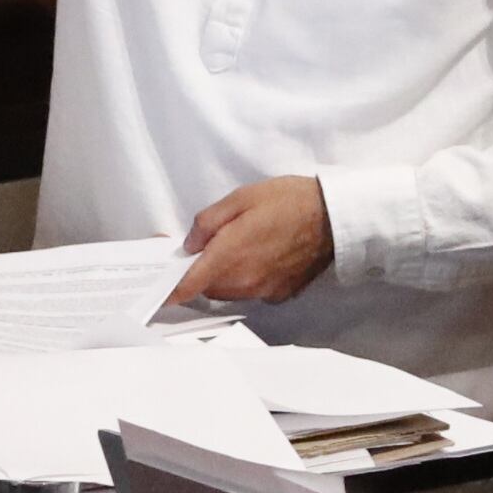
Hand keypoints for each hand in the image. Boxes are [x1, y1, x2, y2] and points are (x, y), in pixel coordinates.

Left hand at [167, 176, 335, 307]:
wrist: (334, 217)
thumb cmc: (287, 201)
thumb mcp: (240, 198)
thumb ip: (208, 222)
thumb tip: (190, 244)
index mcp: (229, 257)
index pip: (189, 285)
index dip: (170, 291)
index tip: (158, 293)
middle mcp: (243, 281)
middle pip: (208, 288)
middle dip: (200, 273)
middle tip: (205, 248)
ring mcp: (263, 291)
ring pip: (229, 291)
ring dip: (223, 276)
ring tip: (236, 248)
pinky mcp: (279, 294)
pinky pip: (252, 290)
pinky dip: (247, 278)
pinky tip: (260, 256)